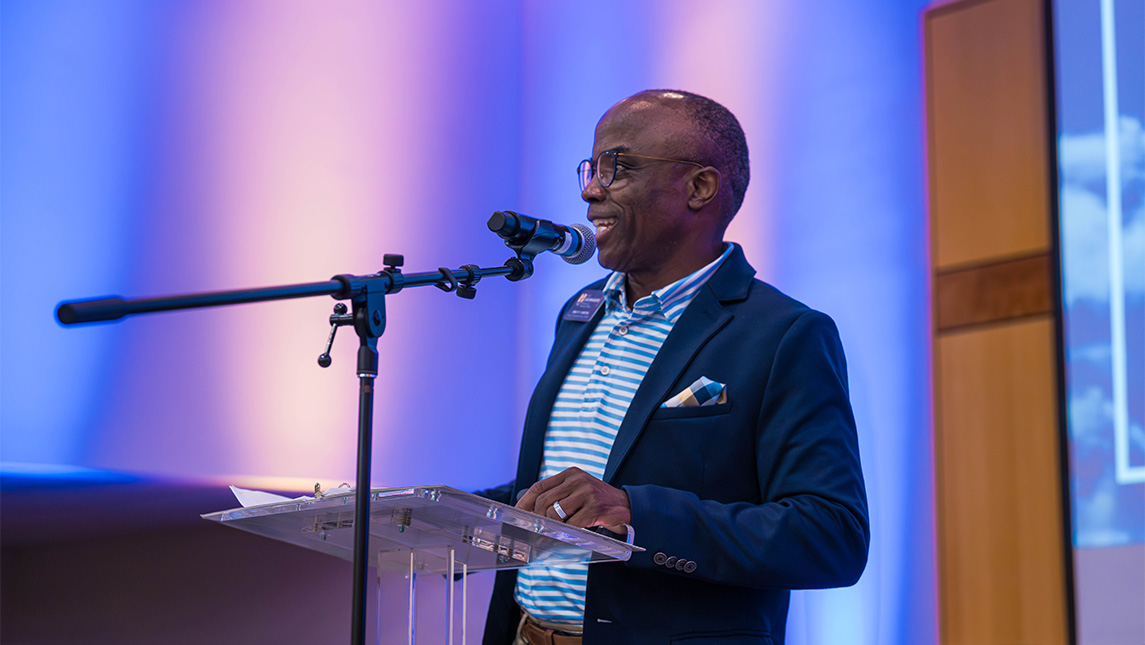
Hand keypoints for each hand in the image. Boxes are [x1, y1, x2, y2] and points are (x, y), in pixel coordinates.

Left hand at [515, 467, 630, 530]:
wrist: (627, 506)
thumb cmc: (598, 502)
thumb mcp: (579, 491)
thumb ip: (559, 496)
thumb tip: (532, 513)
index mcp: (570, 474)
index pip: (539, 486)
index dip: (525, 502)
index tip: (517, 514)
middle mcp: (577, 480)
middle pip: (544, 501)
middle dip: (536, 519)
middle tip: (535, 530)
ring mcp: (587, 493)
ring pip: (555, 513)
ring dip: (551, 527)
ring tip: (552, 534)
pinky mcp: (595, 508)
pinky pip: (571, 525)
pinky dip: (566, 534)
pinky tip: (566, 537)